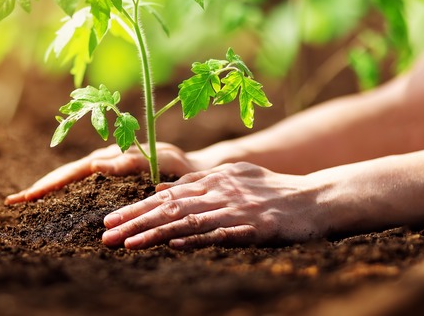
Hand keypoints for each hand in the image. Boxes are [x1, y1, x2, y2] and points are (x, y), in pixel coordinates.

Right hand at [5, 142, 203, 203]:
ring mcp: (108, 168)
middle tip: (14, 201)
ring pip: (72, 179)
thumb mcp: (159, 160)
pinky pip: (84, 186)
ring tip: (25, 200)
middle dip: (41, 187)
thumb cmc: (182, 166)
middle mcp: (106, 160)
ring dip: (50, 188)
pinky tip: (55, 202)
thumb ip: (129, 161)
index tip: (26, 195)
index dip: (49, 184)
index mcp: (112, 156)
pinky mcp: (113, 178)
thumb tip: (96, 164)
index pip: (73, 172)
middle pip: (66, 174)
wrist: (195, 169)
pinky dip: (66, 192)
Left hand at [101, 163, 325, 248]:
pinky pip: (220, 233)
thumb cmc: (275, 192)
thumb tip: (163, 191)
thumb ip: (200, 185)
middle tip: (105, 234)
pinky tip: (174, 244)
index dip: (135, 209)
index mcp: (213, 179)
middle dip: (134, 221)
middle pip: (169, 207)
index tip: (110, 221)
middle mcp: (219, 190)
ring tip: (126, 244)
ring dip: (154, 232)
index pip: (166, 196)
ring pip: (187, 220)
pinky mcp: (254, 226)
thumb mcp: (235, 179)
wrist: (319, 198)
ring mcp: (236, 208)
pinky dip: (195, 238)